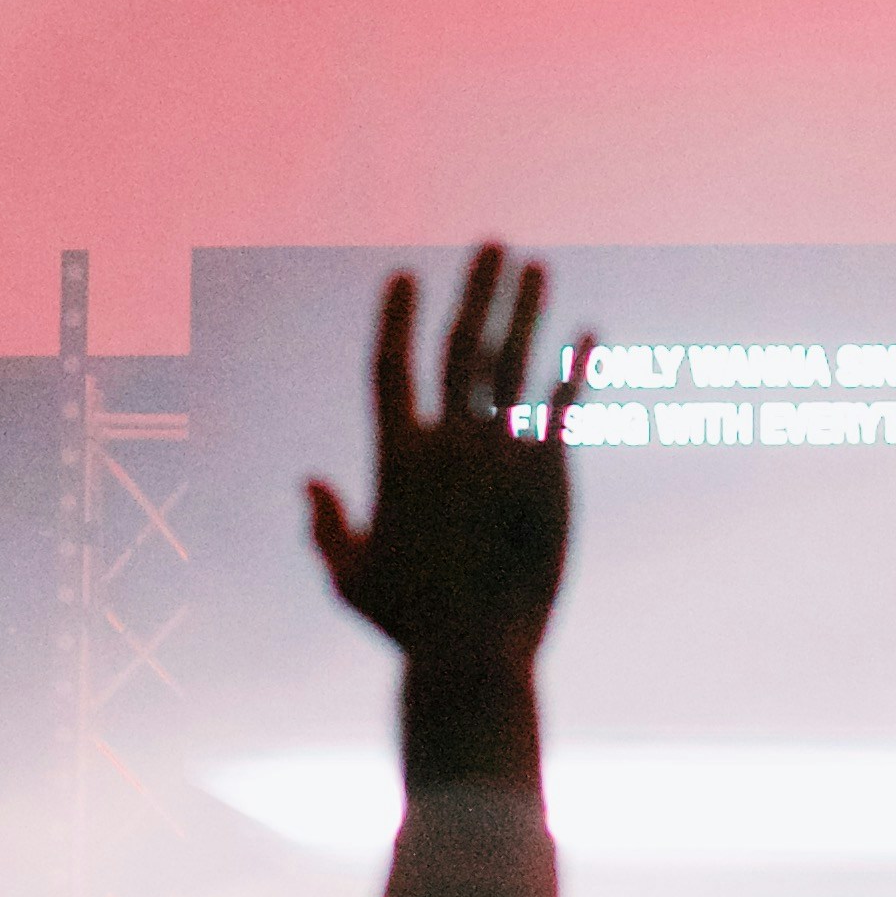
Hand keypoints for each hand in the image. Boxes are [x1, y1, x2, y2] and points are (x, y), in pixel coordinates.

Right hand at [303, 248, 588, 726]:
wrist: (474, 652)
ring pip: (514, 359)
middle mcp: (448, 441)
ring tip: (536, 265)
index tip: (404, 275)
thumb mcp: (348, 578)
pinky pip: (563, 403)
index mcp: (397, 458)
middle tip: (492, 244)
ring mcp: (501, 451)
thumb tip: (306, 479)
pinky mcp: (548, 471)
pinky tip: (589, 332)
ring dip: (526, 307)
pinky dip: (576, 364)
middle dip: (474, 287)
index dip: (396, 317)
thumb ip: (324, 526)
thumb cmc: (407, 625)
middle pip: (460, 343)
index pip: (390, 366)